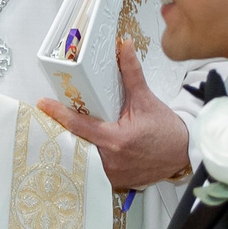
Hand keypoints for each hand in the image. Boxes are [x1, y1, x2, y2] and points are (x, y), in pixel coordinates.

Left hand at [40, 40, 191, 190]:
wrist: (184, 152)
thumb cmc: (166, 129)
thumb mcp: (146, 100)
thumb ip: (131, 74)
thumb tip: (124, 47)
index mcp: (115, 139)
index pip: (79, 124)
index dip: (58, 113)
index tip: (43, 104)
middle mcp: (111, 160)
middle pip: (76, 145)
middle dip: (64, 133)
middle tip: (52, 121)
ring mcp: (114, 174)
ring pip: (85, 160)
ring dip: (76, 148)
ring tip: (67, 135)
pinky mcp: (117, 181)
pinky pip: (96, 171)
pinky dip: (90, 159)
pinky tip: (87, 150)